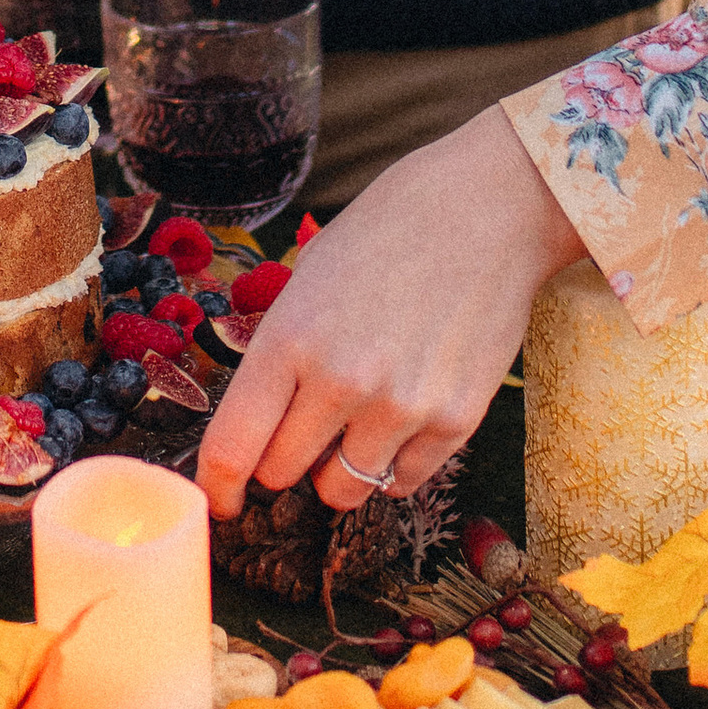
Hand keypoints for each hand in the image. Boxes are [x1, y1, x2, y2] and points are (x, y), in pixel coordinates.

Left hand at [196, 111, 587, 519]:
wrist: (489, 208)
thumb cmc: (391, 230)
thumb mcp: (310, 275)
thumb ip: (281, 349)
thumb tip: (261, 422)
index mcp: (290, 338)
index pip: (233, 448)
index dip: (218, 486)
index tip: (221, 500)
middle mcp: (341, 381)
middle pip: (281, 474)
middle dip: (282, 460)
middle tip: (302, 431)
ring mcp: (401, 406)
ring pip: (342, 490)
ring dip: (338, 469)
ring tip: (355, 423)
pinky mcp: (456, 421)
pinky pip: (402, 483)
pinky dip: (392, 465)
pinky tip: (400, 421)